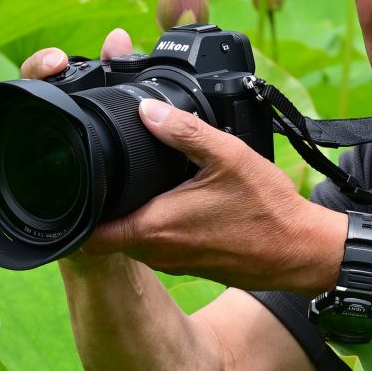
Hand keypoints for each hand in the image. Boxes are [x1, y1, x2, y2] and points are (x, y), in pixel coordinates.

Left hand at [30, 33, 342, 293]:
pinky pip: (152, 240)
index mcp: (153, 228)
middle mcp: (154, 251)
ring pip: (127, 234)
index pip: (87, 232)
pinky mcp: (185, 262)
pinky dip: (148, 219)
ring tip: (129, 175)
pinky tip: (163, 194)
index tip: (71, 181)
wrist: (299, 252)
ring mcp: (169, 260)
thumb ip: (185, 131)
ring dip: (124, 209)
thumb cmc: (268, 210)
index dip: (72, 208)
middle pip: (103, 228)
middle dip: (97, 201)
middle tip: (100, 166)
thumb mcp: (228, 156)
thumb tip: (147, 108)